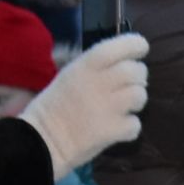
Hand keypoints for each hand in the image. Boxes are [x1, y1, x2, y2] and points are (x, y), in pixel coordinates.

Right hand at [19, 33, 148, 180]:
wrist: (42, 140)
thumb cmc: (54, 106)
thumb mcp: (69, 76)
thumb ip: (95, 68)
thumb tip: (123, 61)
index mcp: (84, 66)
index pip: (117, 48)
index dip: (134, 45)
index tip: (141, 48)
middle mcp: (99, 83)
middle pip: (136, 71)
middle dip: (139, 76)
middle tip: (130, 84)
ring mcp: (108, 107)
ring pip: (140, 96)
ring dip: (136, 101)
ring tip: (122, 107)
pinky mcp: (114, 130)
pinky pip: (135, 124)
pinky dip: (130, 127)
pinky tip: (117, 127)